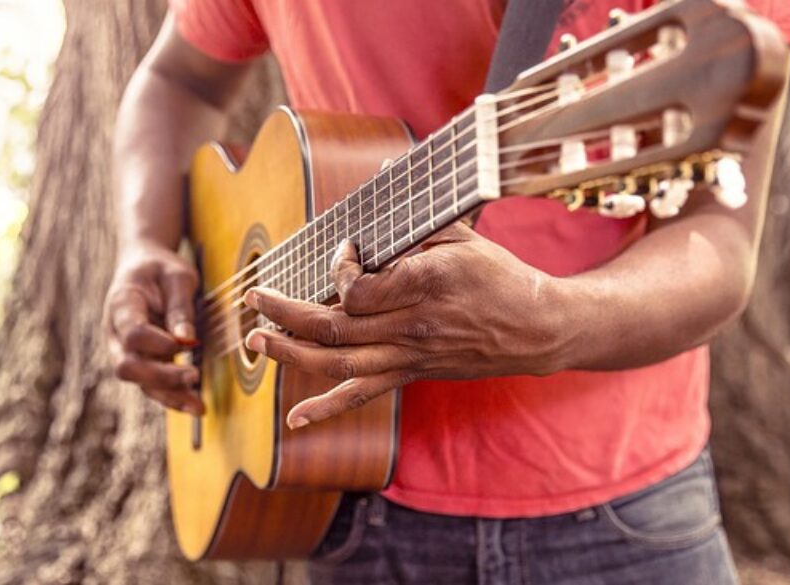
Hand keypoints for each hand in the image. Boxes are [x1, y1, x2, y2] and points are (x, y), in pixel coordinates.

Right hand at [104, 241, 202, 412]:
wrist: (142, 266)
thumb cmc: (161, 268)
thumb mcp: (177, 276)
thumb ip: (180, 307)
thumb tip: (187, 341)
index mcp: (122, 304)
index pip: (132, 332)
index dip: (157, 343)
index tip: (186, 344)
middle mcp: (116, 332)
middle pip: (127, 365)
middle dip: (160, 377)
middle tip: (194, 376)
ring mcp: (124, 350)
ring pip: (139, 382)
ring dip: (169, 396)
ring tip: (199, 407)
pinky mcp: (140, 361)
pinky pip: (152, 385)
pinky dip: (172, 396)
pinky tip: (195, 405)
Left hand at [243, 222, 571, 428]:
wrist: (535, 328)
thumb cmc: (499, 276)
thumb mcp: (462, 234)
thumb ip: (415, 217)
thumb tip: (382, 172)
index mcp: (427, 284)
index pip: (359, 289)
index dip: (337, 270)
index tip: (342, 250)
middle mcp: (413, 326)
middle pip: (335, 327)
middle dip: (285, 311)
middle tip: (254, 298)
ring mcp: (410, 355)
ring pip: (338, 362)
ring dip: (290, 353)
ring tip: (256, 341)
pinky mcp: (411, 373)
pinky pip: (363, 394)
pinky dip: (327, 408)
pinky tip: (296, 420)